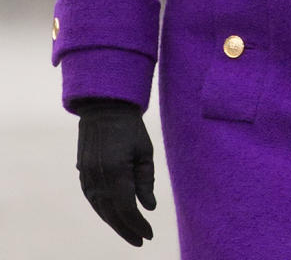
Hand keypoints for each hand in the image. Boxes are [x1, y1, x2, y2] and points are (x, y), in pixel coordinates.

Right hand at [75, 99, 155, 246]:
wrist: (104, 107)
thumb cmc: (130, 127)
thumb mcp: (144, 151)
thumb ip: (146, 181)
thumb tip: (149, 208)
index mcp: (116, 172)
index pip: (127, 209)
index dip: (137, 225)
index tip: (149, 235)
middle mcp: (98, 178)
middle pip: (112, 214)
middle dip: (127, 230)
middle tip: (141, 240)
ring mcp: (87, 177)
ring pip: (101, 209)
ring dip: (114, 223)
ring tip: (129, 232)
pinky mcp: (83, 174)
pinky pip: (93, 200)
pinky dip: (104, 211)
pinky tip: (114, 217)